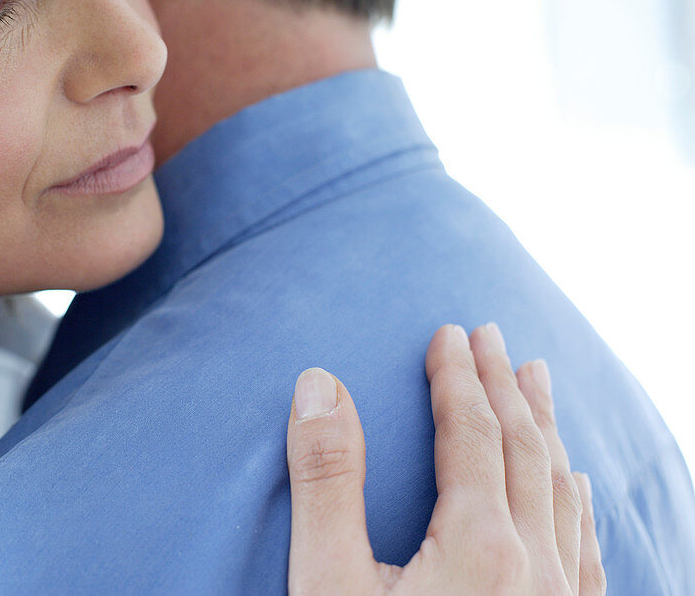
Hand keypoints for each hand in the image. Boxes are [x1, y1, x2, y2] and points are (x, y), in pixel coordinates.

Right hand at [286, 324, 605, 594]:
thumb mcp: (326, 583)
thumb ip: (325, 484)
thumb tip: (319, 386)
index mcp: (479, 549)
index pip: (472, 433)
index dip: (457, 377)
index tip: (448, 334)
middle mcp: (536, 571)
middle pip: (525, 451)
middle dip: (505, 387)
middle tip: (492, 336)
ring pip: (561, 494)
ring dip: (545, 431)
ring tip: (535, 383)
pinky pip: (584, 554)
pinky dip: (576, 505)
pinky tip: (576, 486)